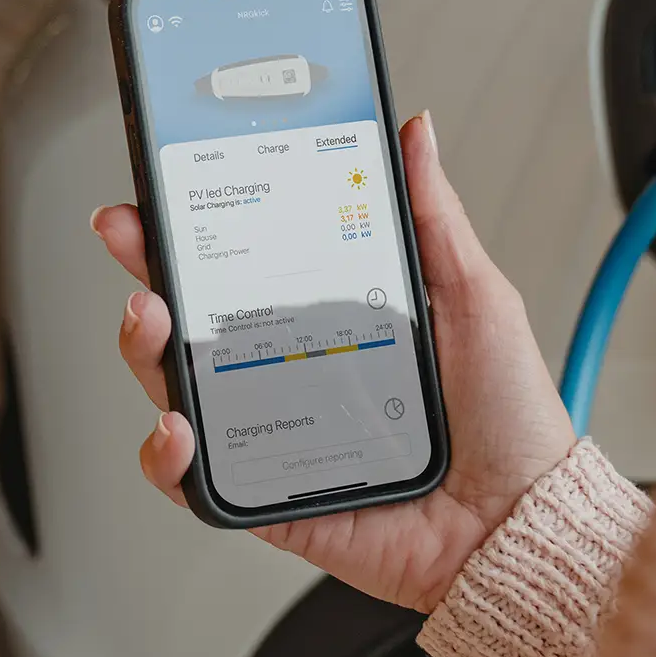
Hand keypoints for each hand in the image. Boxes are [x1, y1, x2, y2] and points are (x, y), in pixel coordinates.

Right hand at [91, 111, 576, 612]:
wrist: (520, 521)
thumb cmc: (507, 417)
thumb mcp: (473, 296)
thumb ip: (433, 216)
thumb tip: (415, 134)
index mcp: (328, 319)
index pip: (244, 262)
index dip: (194, 223)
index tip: (163, 187)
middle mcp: (288, 371)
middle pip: (192, 318)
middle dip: (148, 269)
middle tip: (135, 236)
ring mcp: (271, 433)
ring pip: (175, 388)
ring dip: (145, 351)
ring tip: (153, 322)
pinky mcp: (266, 496)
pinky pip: (192, 480)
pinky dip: (166, 457)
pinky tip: (177, 427)